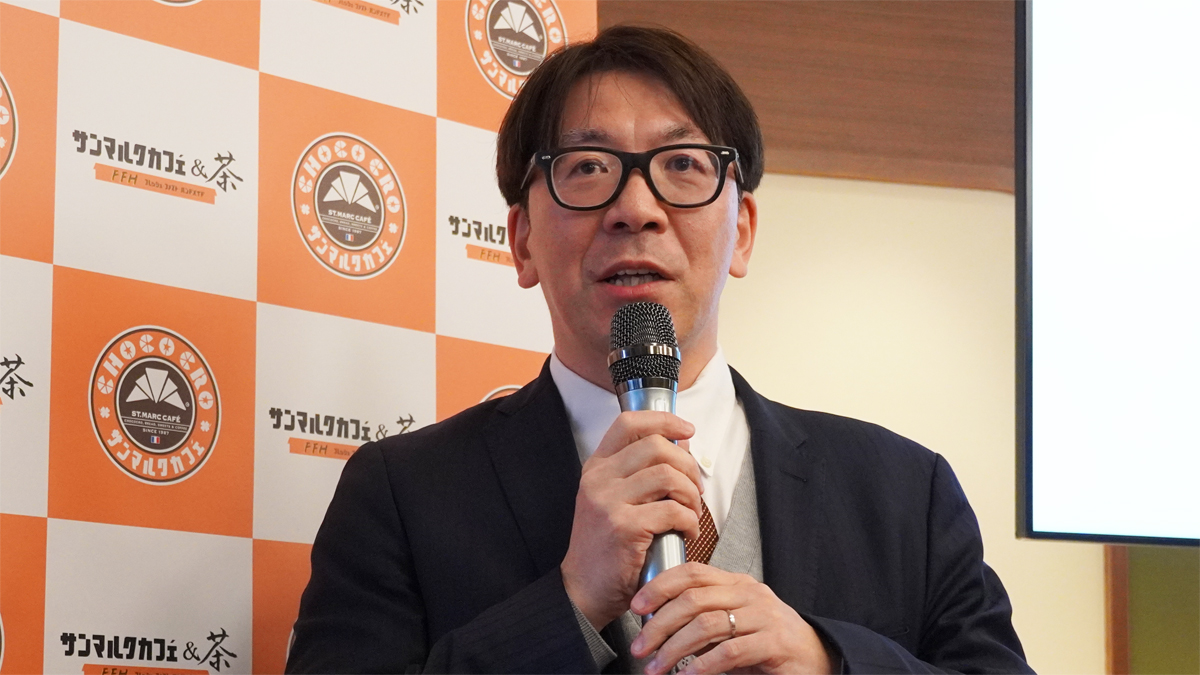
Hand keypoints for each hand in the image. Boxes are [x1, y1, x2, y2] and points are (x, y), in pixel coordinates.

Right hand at [561, 411, 702, 629]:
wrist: (583, 590)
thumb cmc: (607, 547)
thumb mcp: (616, 500)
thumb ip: (645, 471)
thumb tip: (682, 442)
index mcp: (597, 467)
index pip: (628, 422)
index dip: (663, 419)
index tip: (686, 430)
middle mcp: (599, 479)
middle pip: (656, 446)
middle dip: (687, 465)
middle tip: (695, 490)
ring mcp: (608, 502)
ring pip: (668, 475)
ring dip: (691, 494)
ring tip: (691, 512)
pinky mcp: (623, 527)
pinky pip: (673, 510)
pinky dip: (689, 521)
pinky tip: (687, 533)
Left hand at [630, 563, 832, 674]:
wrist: (816, 659)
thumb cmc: (769, 643)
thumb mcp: (733, 624)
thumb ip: (703, 620)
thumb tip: (658, 628)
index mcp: (737, 583)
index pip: (692, 572)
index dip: (659, 586)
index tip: (636, 606)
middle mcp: (749, 593)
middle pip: (692, 599)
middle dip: (659, 624)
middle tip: (640, 647)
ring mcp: (763, 616)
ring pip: (706, 625)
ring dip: (674, 648)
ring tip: (657, 667)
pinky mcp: (774, 643)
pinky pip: (730, 651)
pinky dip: (703, 665)